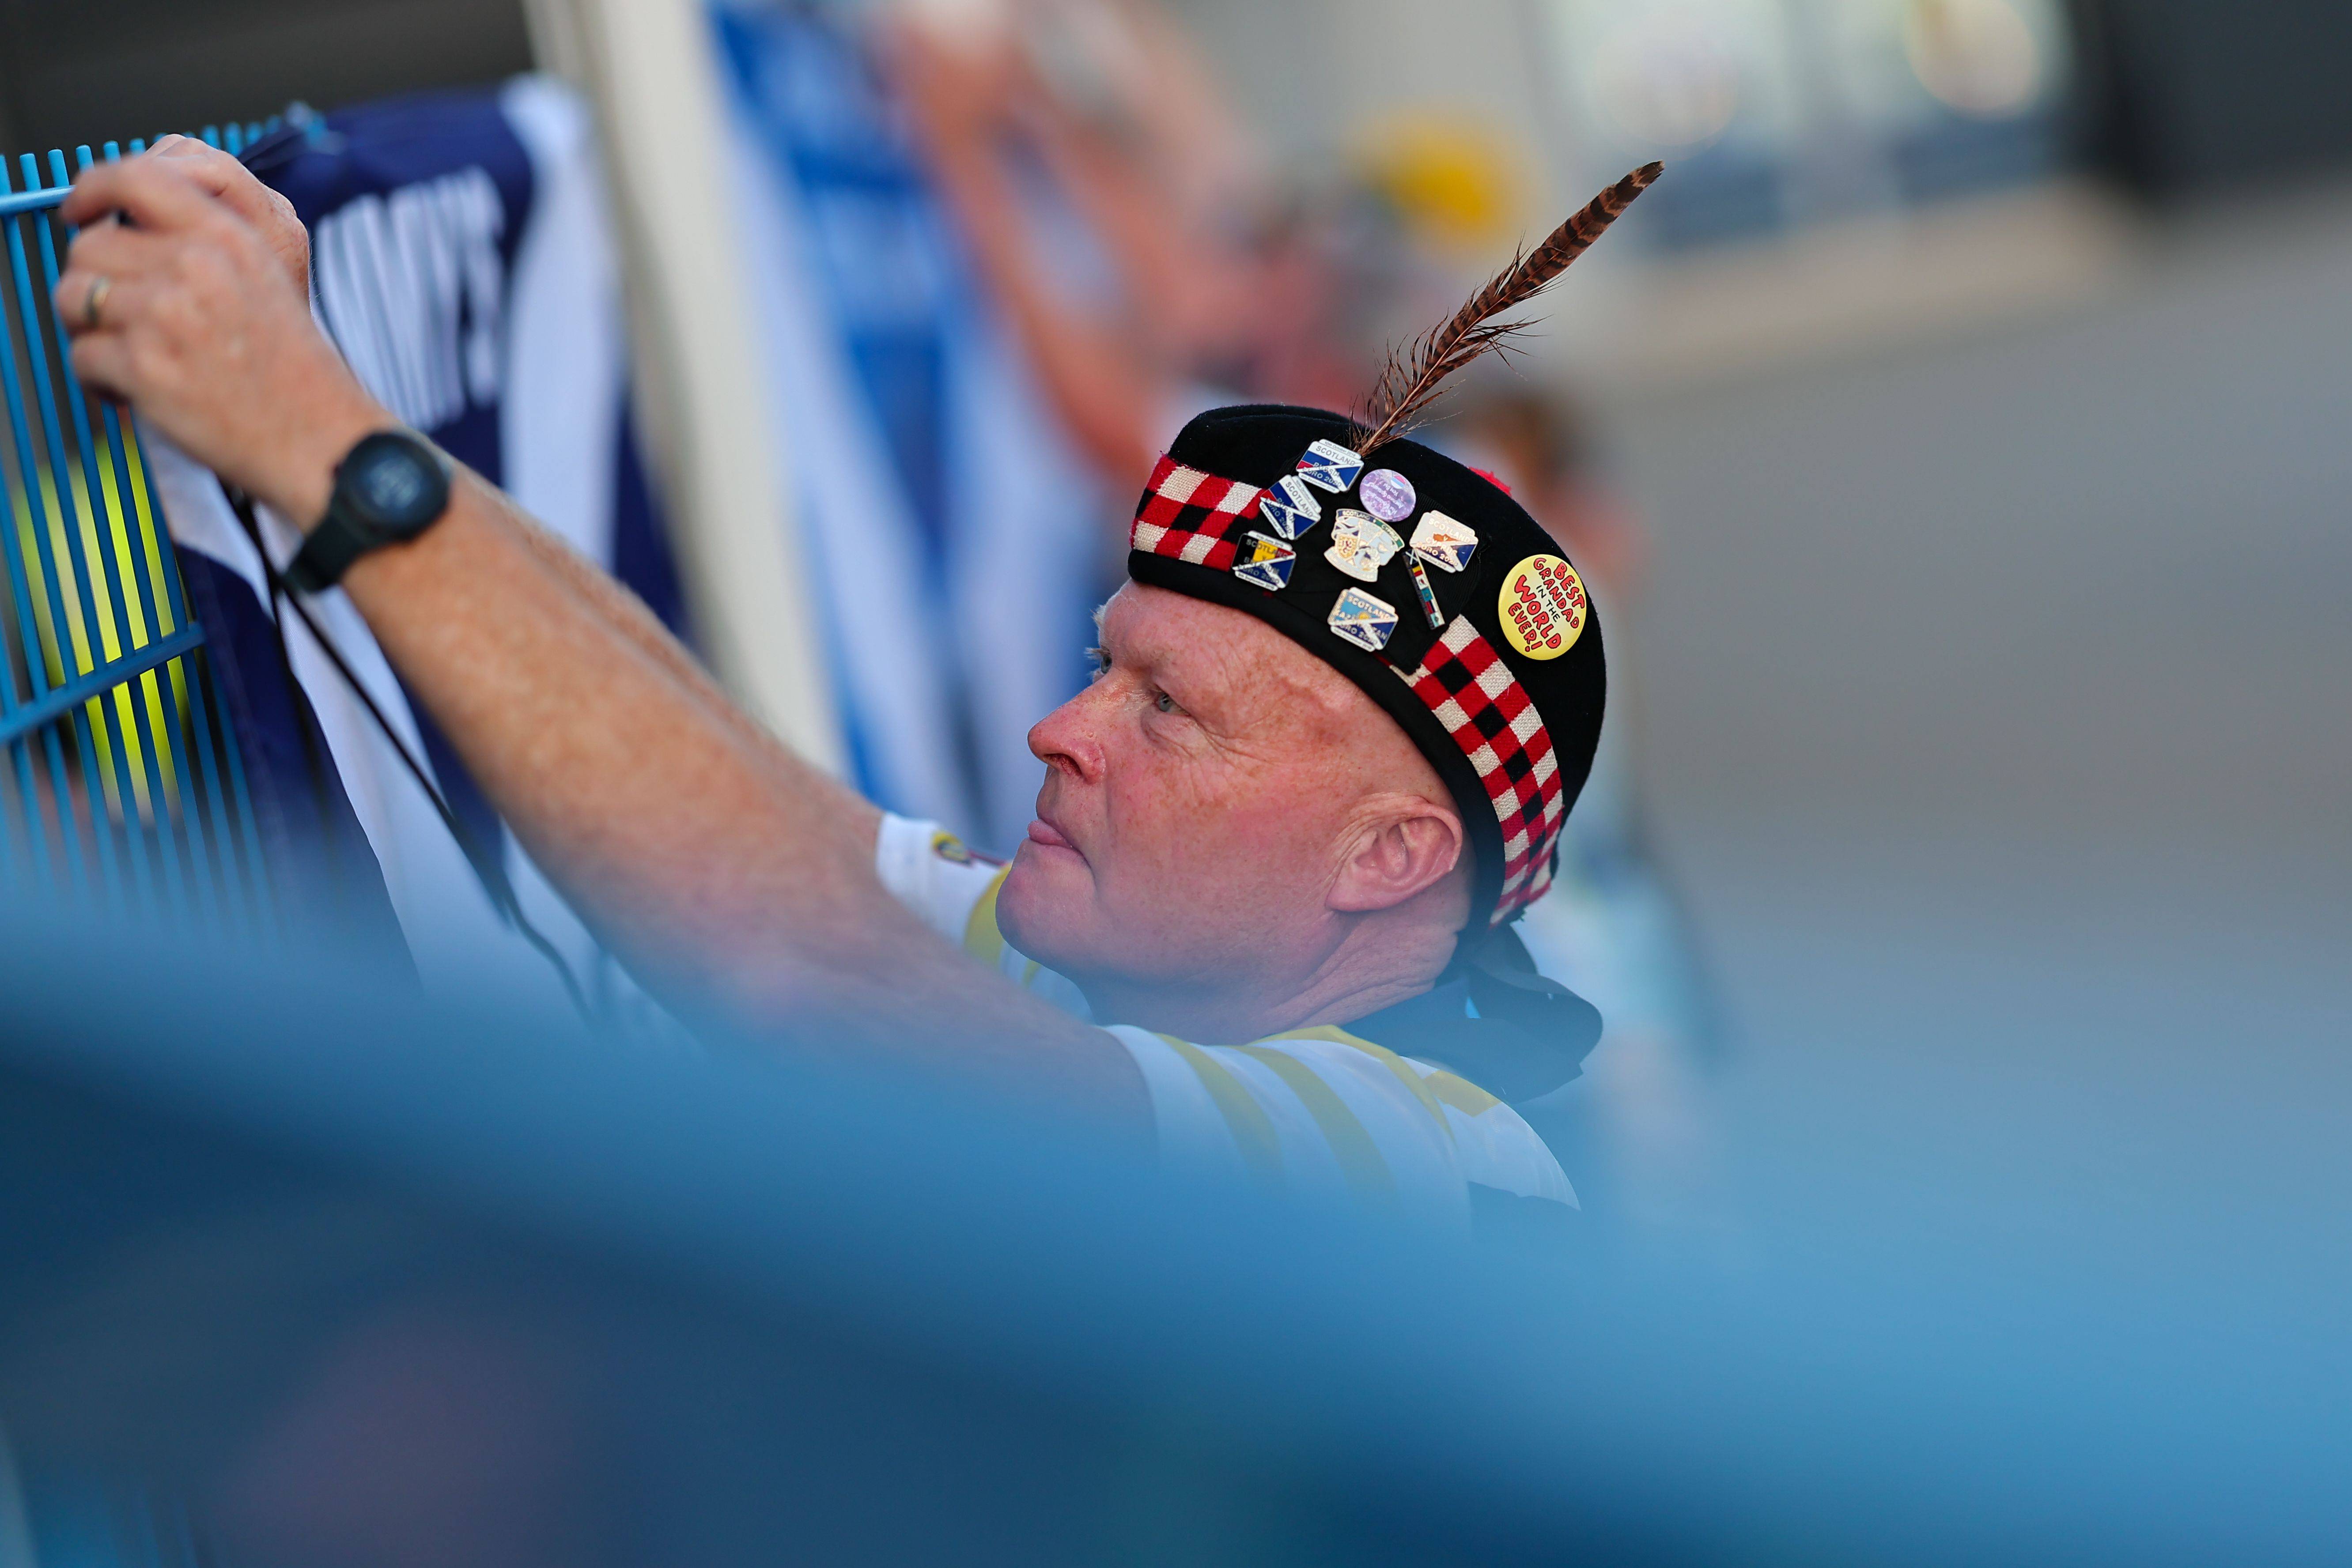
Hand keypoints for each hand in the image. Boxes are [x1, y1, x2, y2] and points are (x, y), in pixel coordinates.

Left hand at [54, 137, 385, 525]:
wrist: (321, 441)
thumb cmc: (294, 371)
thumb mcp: (266, 279)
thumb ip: (204, 243)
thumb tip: (124, 229)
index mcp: (228, 237)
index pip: (136, 176)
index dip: (92, 188)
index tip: (79, 210)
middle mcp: (196, 267)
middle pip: (90, 246)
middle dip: (92, 282)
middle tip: (119, 316)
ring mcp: (166, 316)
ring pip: (73, 298)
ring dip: (87, 329)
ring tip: (123, 354)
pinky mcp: (145, 368)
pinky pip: (81, 356)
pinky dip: (97, 379)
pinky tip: (132, 391)